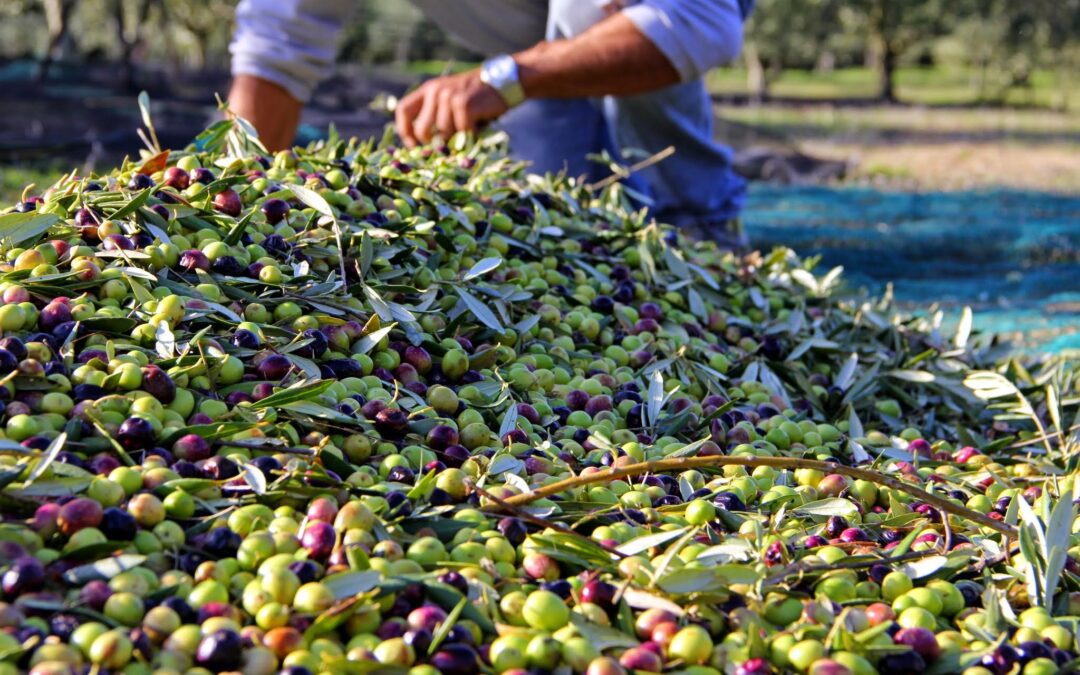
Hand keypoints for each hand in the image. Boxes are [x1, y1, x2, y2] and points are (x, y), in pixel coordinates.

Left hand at [394, 69, 508, 146]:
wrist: (502, 81)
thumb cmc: (477, 96)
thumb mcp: (451, 98)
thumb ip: (436, 114)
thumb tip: (427, 145)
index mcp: (428, 89)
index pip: (403, 110)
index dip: (405, 131)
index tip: (414, 144)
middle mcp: (435, 91)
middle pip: (421, 129)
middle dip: (432, 143)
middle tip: (445, 146)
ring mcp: (449, 97)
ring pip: (443, 133)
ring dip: (456, 138)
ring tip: (468, 129)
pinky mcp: (464, 104)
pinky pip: (461, 131)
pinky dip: (470, 134)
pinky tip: (477, 126)